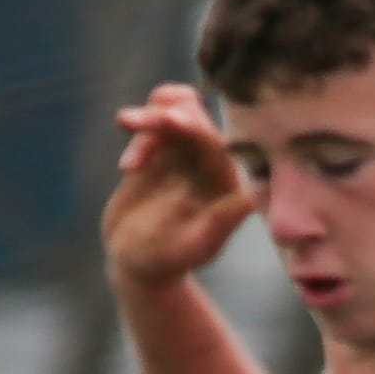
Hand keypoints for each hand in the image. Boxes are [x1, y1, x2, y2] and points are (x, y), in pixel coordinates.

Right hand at [102, 82, 251, 287]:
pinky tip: (125, 153)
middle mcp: (209, 165)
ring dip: (149, 114)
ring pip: (174, 112)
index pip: (214, 144)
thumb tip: (253, 199)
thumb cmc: (164, 261)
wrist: (133, 261)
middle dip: (162, 115)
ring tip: (122, 122)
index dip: (192, 127)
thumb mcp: (193, 246)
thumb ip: (221, 221)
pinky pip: (156, 120)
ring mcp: (185, 155)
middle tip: (126, 120)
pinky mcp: (163, 150)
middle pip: (195, 119)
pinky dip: (141, 125)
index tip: (167, 119)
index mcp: (225, 184)